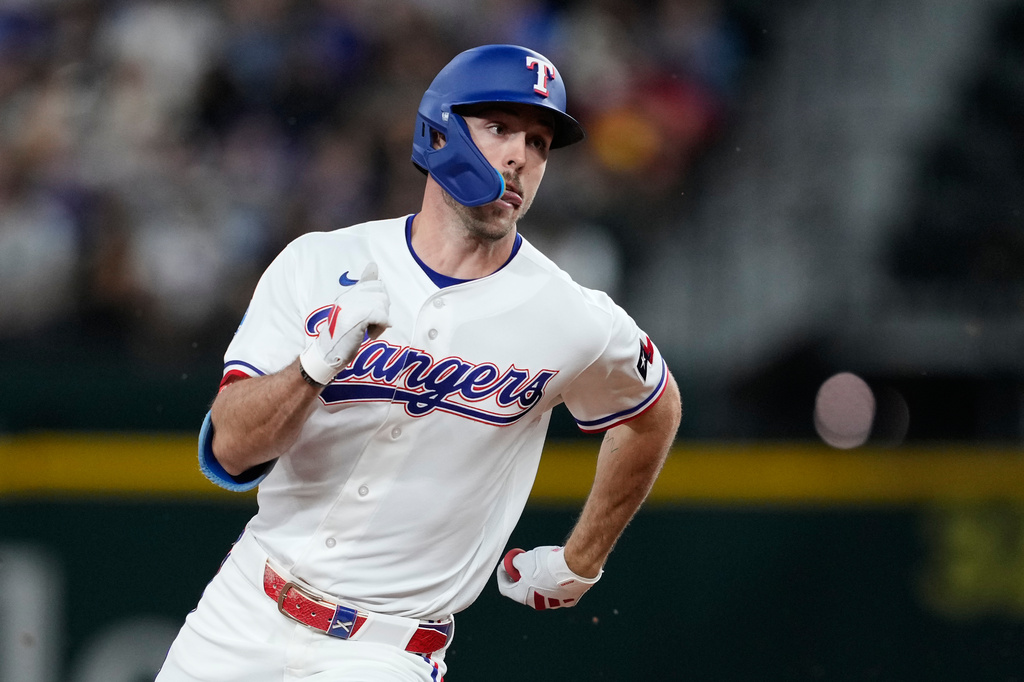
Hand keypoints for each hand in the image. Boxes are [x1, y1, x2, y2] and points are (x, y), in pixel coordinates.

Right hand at [299, 262, 389, 385]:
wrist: (327, 354)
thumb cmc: (342, 337)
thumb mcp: (353, 314)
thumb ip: (364, 296)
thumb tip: (373, 267)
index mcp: (347, 295)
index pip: (373, 283)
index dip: (380, 299)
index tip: (375, 314)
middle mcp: (349, 297)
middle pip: (381, 295)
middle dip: (383, 311)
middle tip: (373, 325)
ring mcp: (351, 305)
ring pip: (382, 306)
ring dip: (381, 321)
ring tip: (370, 331)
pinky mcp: (357, 317)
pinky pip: (381, 317)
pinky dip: (380, 328)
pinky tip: (371, 335)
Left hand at [495, 545, 601, 609]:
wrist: (574, 567)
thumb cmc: (547, 563)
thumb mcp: (524, 558)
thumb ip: (514, 562)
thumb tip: (513, 562)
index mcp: (523, 596)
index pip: (505, 588)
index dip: (502, 574)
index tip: (504, 564)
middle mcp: (537, 603)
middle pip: (524, 589)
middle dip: (522, 576)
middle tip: (523, 563)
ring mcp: (554, 603)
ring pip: (542, 589)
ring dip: (539, 578)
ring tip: (544, 563)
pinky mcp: (568, 600)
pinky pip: (558, 590)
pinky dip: (555, 581)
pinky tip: (558, 569)